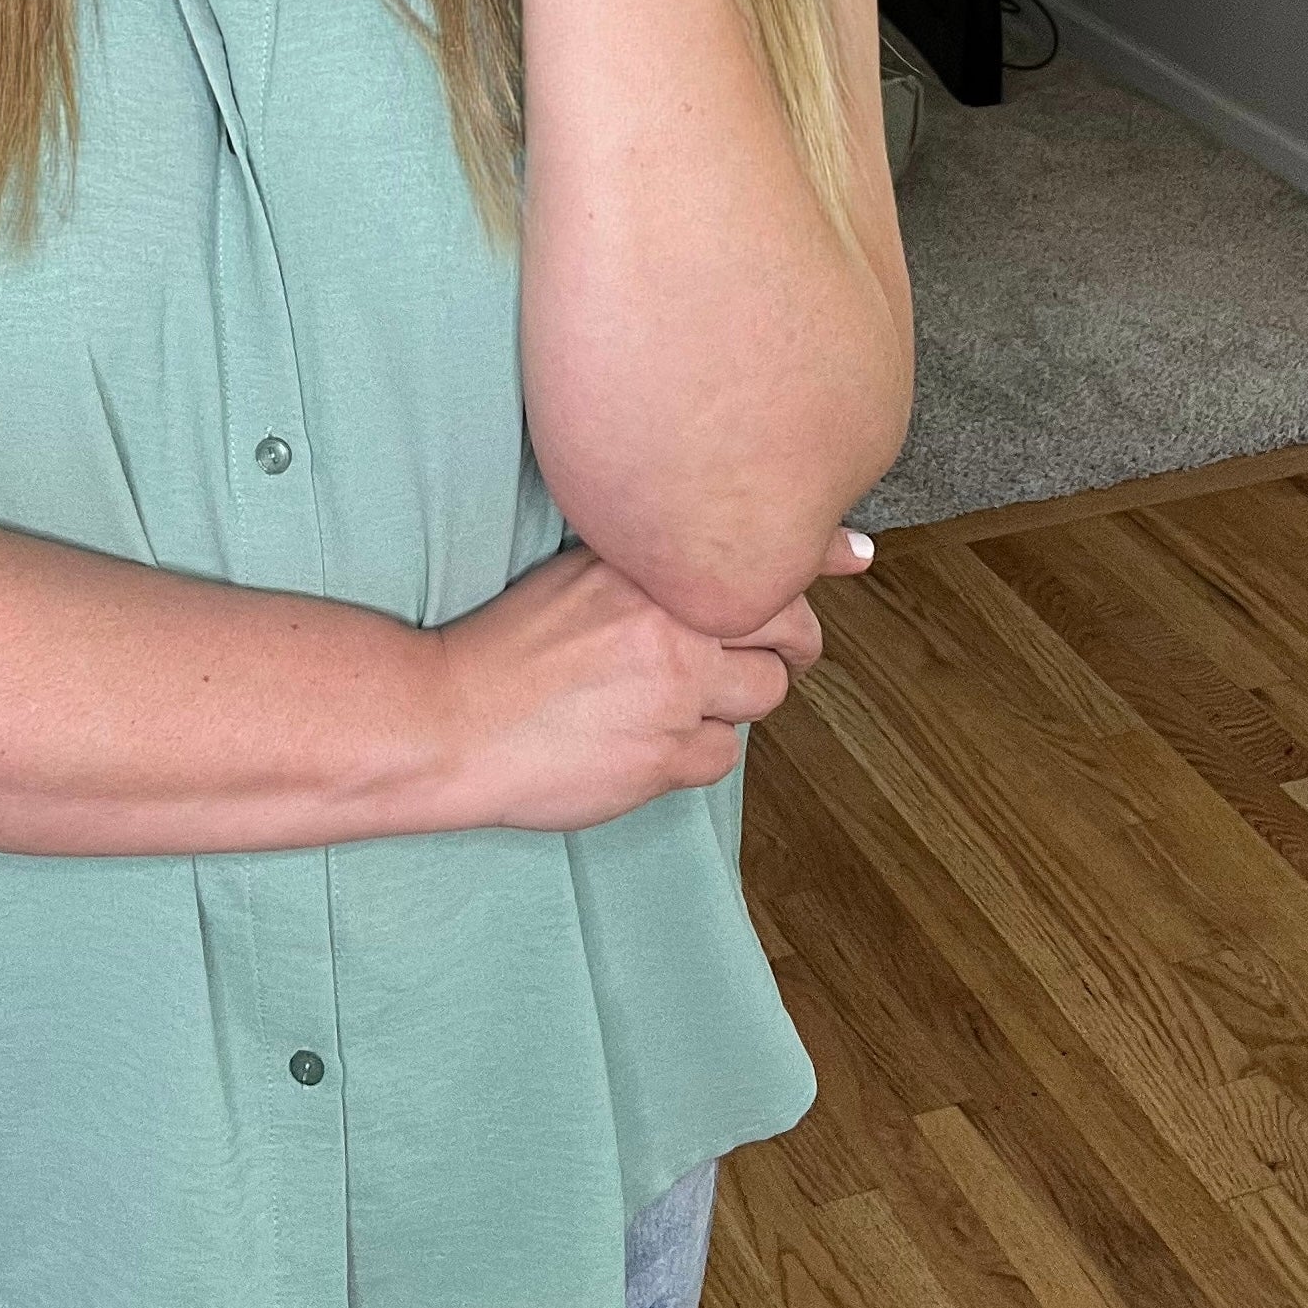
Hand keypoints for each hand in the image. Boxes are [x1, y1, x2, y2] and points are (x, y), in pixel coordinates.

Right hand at [434, 521, 873, 836]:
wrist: (450, 718)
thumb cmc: (506, 647)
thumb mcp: (578, 574)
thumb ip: (647, 562)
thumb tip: (716, 552)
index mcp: (649, 568)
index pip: (761, 552)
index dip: (817, 553)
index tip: (857, 553)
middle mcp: (672, 622)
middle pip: (787, 626)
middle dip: (793, 641)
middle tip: (784, 647)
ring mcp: (674, 692)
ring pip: (763, 694)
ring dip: (737, 698)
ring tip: (689, 697)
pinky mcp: (665, 756)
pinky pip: (722, 756)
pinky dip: (697, 751)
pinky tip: (652, 740)